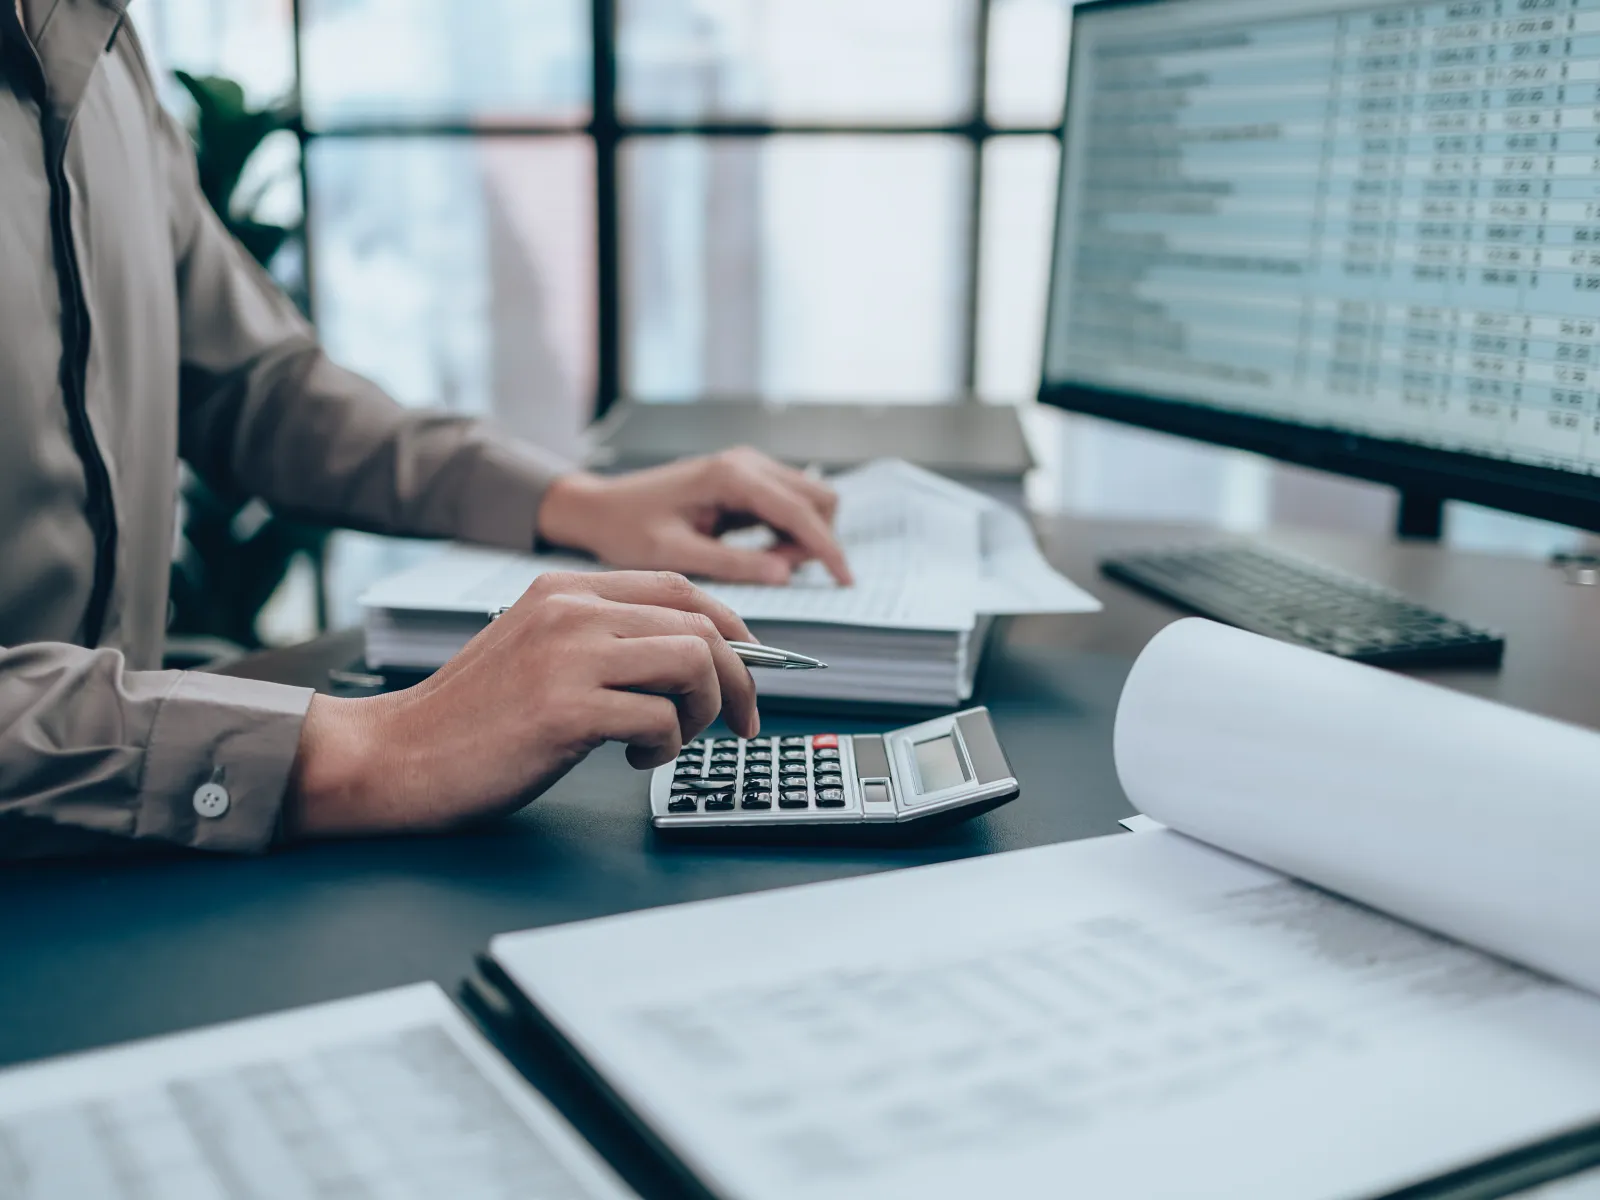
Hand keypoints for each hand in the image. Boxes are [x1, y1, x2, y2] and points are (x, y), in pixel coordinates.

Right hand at [284, 571, 758, 837]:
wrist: (394, 756)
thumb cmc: (471, 718)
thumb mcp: (539, 651)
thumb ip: (605, 641)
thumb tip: (697, 656)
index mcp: (565, 591)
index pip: (680, 589)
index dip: (733, 629)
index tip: (749, 668)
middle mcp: (571, 611)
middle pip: (701, 625)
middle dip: (739, 680)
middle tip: (738, 722)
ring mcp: (567, 656)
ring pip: (693, 662)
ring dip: (702, 712)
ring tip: (667, 741)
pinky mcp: (564, 709)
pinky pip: (659, 719)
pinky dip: (664, 747)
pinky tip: (631, 760)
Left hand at [536, 447, 853, 585]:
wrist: (598, 508)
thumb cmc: (626, 528)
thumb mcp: (676, 555)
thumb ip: (733, 563)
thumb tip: (785, 574)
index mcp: (731, 476)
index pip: (801, 511)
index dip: (828, 549)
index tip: (844, 581)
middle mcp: (746, 463)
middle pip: (818, 498)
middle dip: (814, 540)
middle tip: (780, 574)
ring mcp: (747, 469)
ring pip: (808, 502)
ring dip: (801, 538)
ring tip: (762, 567)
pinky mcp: (744, 483)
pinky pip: (786, 508)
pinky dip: (787, 534)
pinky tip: (757, 555)